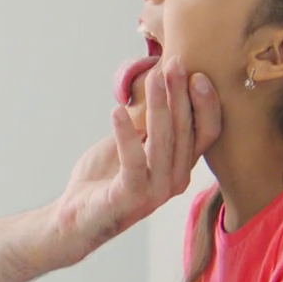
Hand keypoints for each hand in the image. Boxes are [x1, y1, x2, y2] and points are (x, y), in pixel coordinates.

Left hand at [51, 63, 219, 257]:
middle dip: (180, 94)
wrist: (76, 218)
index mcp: (181, 166)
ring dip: (159, 107)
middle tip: (175, 64)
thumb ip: (149, 123)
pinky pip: (133, 161)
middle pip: (186, 131)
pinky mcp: (130, 197)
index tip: (197, 73)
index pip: (206, 132)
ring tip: (153, 79)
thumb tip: (159, 83)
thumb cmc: (106, 178)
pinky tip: (117, 111)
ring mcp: (155, 192)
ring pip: (164, 142)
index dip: (206, 104)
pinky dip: (126, 134)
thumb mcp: (133, 144)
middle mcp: (175, 180)